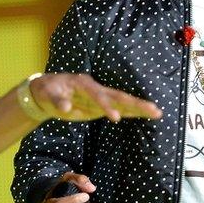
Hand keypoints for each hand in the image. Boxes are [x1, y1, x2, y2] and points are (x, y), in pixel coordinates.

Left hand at [30, 73, 162, 121]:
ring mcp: (99, 98)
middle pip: (117, 96)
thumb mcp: (47, 95)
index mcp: (83, 84)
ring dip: (138, 108)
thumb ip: (57, 102)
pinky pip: (118, 109)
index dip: (106, 106)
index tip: (115, 118)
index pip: (98, 95)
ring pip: (121, 102)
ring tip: (157, 112)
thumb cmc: (47, 91)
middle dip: (135, 104)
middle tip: (154, 109)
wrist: (46, 91)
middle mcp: (95, 89)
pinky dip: (130, 112)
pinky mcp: (99, 106)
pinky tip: (144, 115)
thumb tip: (65, 108)